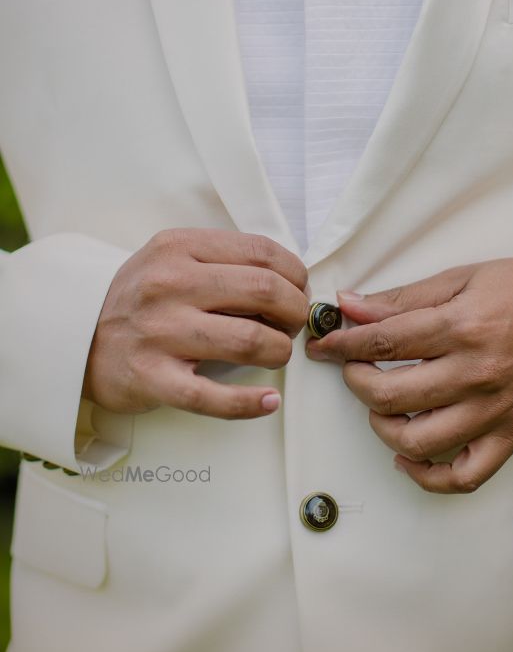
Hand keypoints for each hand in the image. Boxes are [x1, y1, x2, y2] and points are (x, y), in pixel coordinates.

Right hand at [83, 228, 308, 420]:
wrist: (74, 339)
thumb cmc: (139, 301)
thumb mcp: (172, 260)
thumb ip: (222, 262)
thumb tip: (290, 280)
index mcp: (179, 248)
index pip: (261, 251)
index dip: (295, 273)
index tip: (299, 289)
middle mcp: (169, 285)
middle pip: (264, 291)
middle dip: (294, 311)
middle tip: (293, 323)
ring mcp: (159, 332)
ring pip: (249, 340)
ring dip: (279, 350)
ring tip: (276, 353)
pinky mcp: (152, 378)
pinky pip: (213, 397)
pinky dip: (250, 402)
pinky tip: (268, 400)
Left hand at [306, 258, 512, 492]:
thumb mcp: (462, 278)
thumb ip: (403, 298)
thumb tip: (350, 307)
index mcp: (461, 327)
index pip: (381, 342)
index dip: (342, 344)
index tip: (322, 344)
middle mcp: (475, 374)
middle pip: (390, 395)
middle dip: (355, 382)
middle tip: (353, 369)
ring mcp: (492, 411)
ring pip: (418, 441)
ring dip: (383, 427)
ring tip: (380, 408)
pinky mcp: (509, 436)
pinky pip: (463, 477)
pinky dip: (428, 476)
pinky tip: (407, 456)